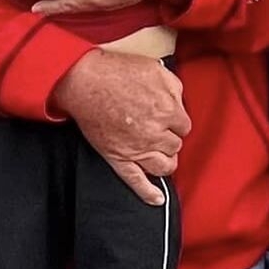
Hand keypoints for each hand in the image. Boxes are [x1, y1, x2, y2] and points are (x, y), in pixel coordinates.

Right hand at [51, 50, 191, 204]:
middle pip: (175, 146)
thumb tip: (179, 102)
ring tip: (161, 154)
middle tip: (160, 129)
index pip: (184, 126)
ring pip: (163, 166)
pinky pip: (136, 181)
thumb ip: (174, 88)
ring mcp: (136, 149)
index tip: (168, 116)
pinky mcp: (118, 157)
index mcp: (167, 111)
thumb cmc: (117, 72)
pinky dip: (148, 193)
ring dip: (165, 161)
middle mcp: (155, 134)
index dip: (176, 120)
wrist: (84, 80)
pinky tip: (157, 199)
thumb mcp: (156, 69)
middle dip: (170, 137)